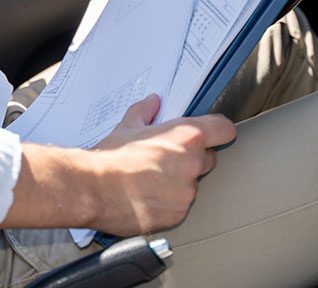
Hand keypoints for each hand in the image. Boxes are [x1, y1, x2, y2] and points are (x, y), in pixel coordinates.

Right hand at [88, 94, 236, 234]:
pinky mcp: (178, 215)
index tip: (213, 132)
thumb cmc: (111, 158)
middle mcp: (192, 164)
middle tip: (167, 157)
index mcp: (186, 137)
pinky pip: (180, 205)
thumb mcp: (127, 126)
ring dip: (179, 181)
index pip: (223, 130)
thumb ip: (145, 112)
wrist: (94, 189)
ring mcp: (187, 192)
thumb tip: (152, 103)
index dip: (218, 130)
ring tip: (151, 179)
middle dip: (192, 158)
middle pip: (209, 158)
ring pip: (192, 183)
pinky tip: (147, 196)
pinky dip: (169, 202)